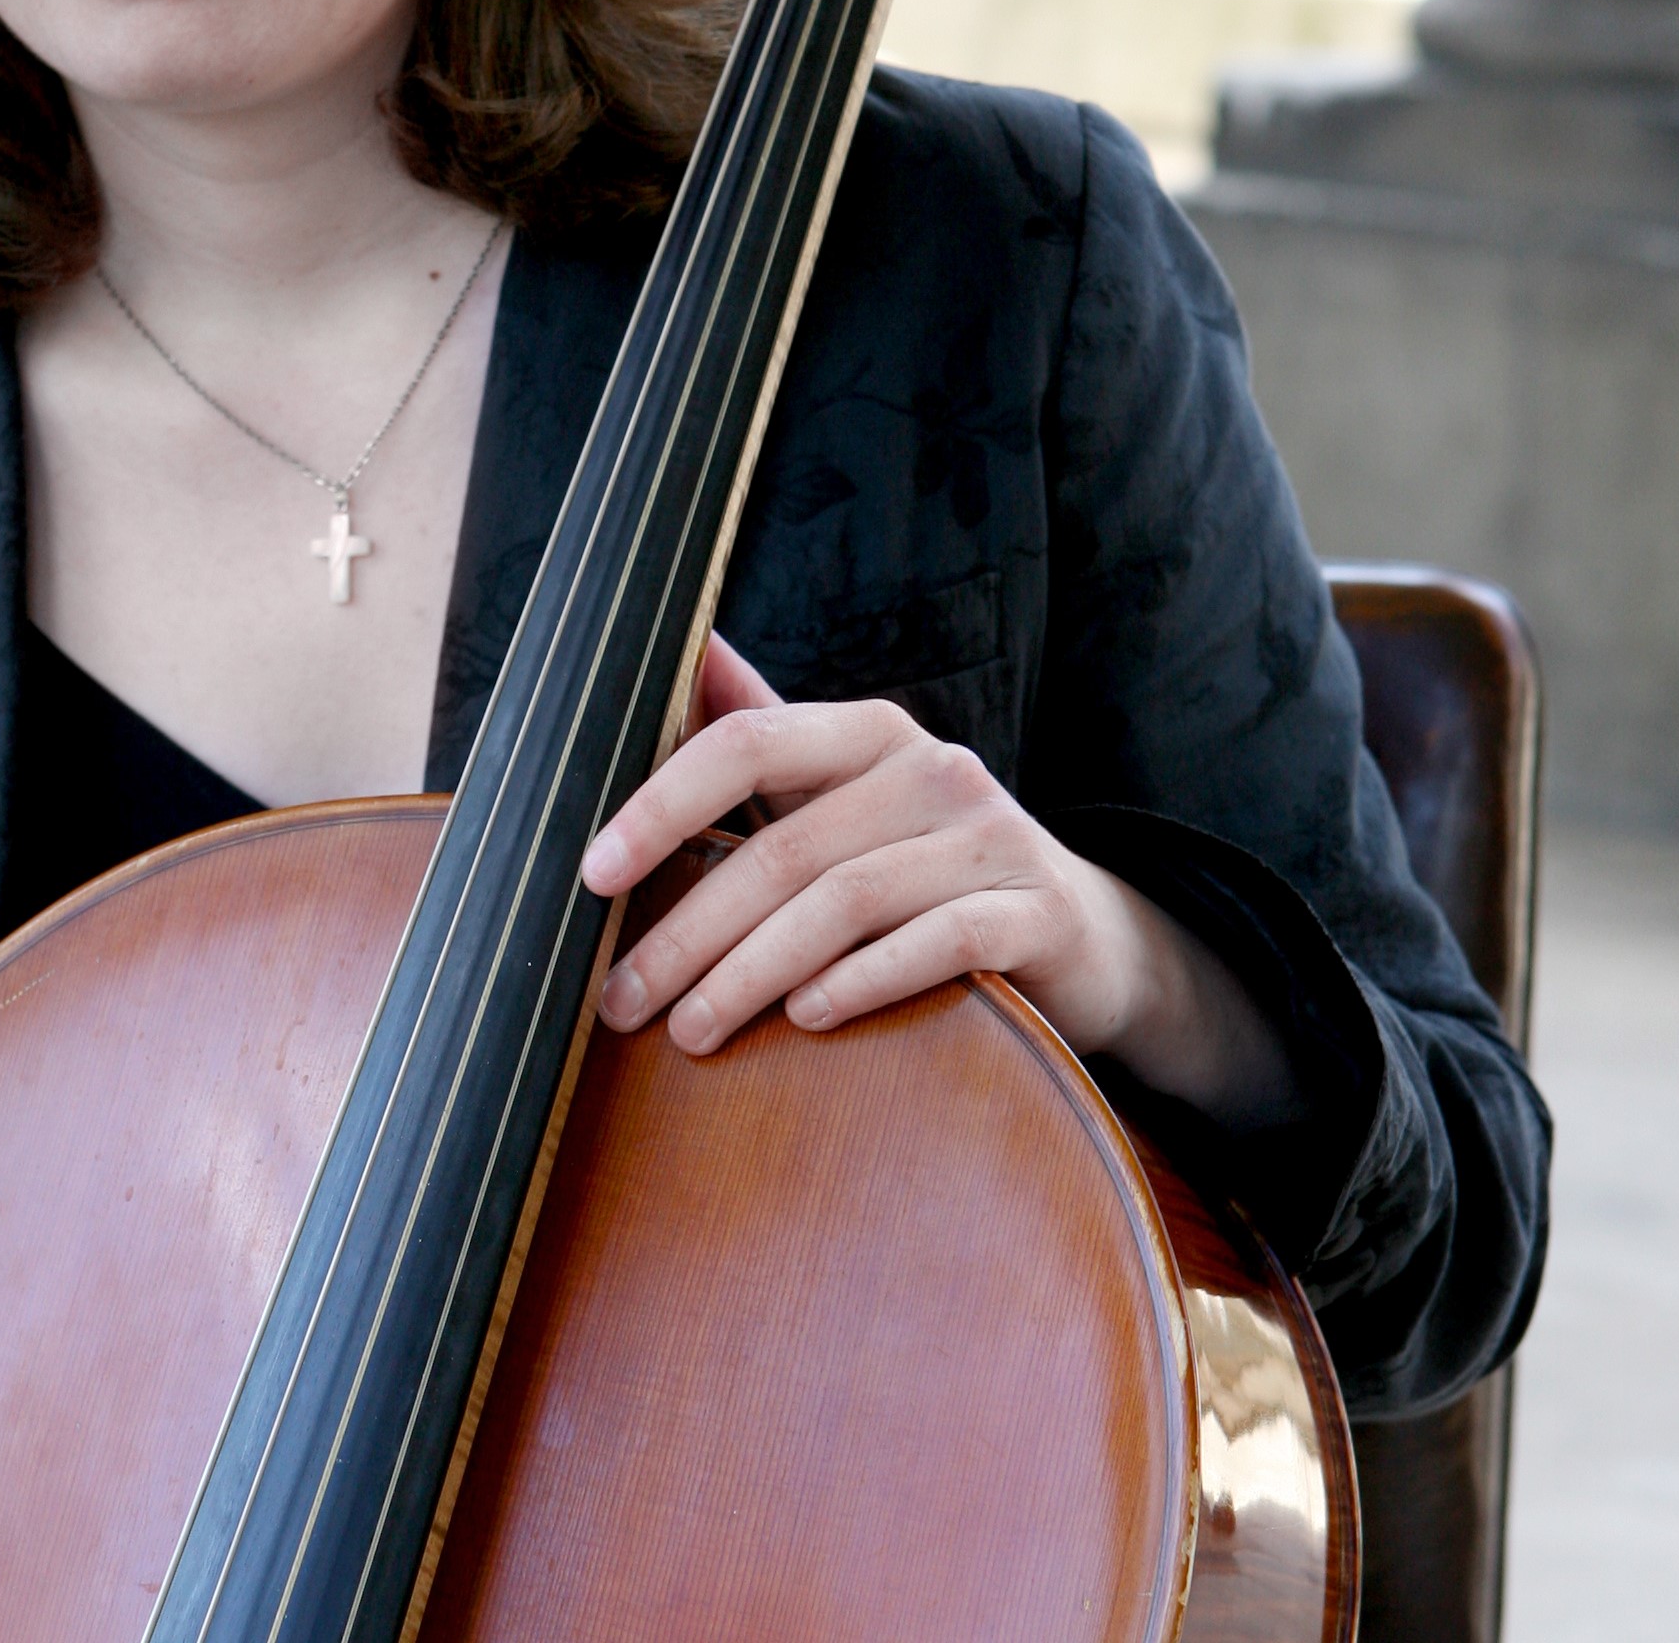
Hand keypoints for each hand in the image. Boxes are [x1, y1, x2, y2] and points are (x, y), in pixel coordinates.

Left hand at [579, 637, 1300, 1131]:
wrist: (1087, 937)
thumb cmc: (929, 864)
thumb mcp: (846, 797)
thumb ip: (764, 735)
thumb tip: (684, 646)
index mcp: (869, 732)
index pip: (747, 743)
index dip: (660, 804)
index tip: (590, 874)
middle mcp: (931, 768)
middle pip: (783, 847)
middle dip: (687, 932)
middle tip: (620, 1001)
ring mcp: (990, 837)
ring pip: (845, 901)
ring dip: (752, 974)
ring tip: (689, 1031)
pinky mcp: (1036, 910)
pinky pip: (936, 943)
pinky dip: (861, 982)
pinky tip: (803, 1020)